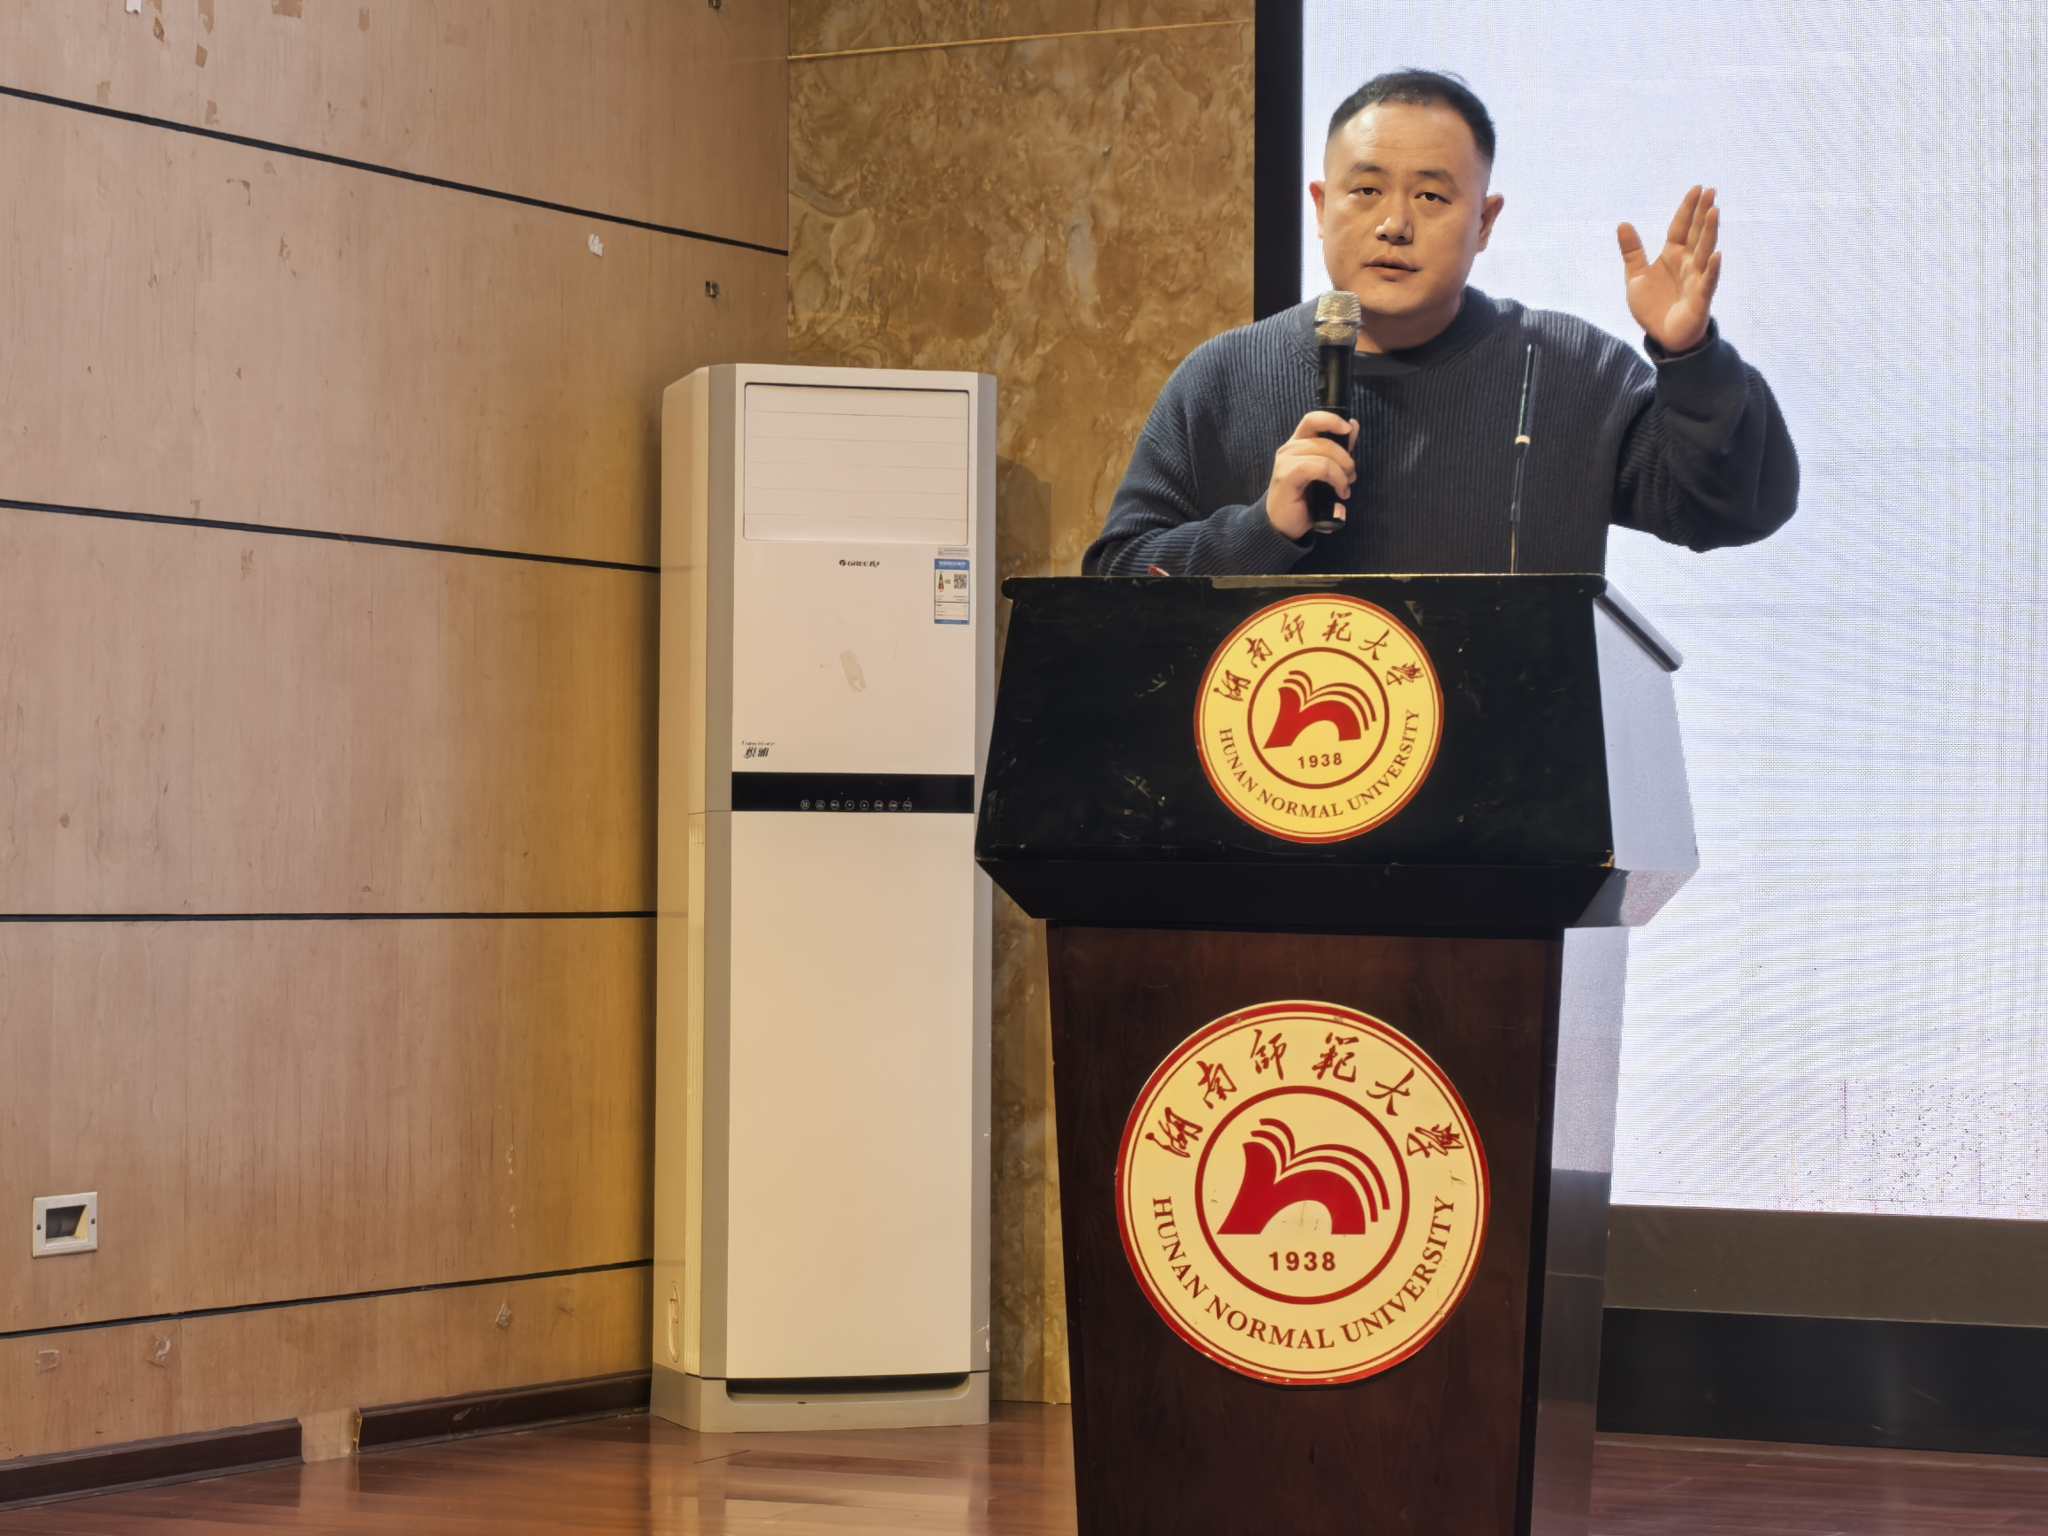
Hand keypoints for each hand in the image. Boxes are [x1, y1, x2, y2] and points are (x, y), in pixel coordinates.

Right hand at [1267, 411, 1358, 538]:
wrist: (1282, 526)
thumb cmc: (1304, 500)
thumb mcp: (1327, 471)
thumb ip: (1338, 449)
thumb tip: (1353, 425)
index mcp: (1298, 444)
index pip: (1313, 419)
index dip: (1333, 420)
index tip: (1349, 430)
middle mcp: (1290, 448)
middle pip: (1325, 438)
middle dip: (1346, 457)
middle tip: (1351, 477)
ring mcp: (1286, 461)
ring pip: (1324, 453)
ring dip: (1341, 471)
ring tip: (1344, 488)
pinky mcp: (1286, 476)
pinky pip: (1316, 467)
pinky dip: (1334, 478)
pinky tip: (1338, 492)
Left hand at [1618, 186, 1720, 353]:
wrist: (1663, 336)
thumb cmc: (1654, 305)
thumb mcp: (1636, 276)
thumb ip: (1632, 252)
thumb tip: (1623, 223)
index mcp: (1672, 256)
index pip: (1681, 227)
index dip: (1688, 209)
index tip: (1697, 188)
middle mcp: (1688, 263)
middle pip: (1696, 234)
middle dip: (1703, 213)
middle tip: (1711, 191)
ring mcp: (1696, 279)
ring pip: (1705, 252)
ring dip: (1709, 233)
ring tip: (1715, 212)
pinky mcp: (1700, 298)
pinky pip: (1707, 282)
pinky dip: (1712, 270)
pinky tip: (1717, 256)